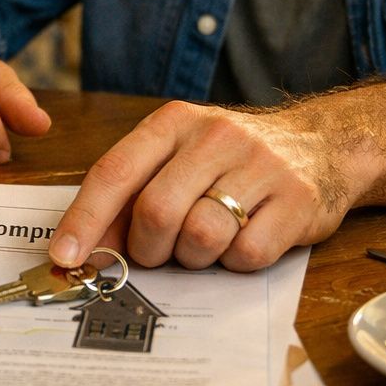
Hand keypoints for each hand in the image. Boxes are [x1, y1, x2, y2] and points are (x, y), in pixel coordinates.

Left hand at [48, 100, 351, 272]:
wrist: (321, 145)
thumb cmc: (230, 161)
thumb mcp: (177, 158)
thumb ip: (130, 194)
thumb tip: (82, 247)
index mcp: (173, 123)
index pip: (114, 172)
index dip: (84, 219)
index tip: (64, 257)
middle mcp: (215, 136)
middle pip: (156, 212)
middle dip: (148, 249)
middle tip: (159, 253)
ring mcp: (260, 166)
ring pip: (201, 237)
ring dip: (194, 257)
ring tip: (207, 241)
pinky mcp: (297, 200)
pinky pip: (247, 254)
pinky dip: (236, 262)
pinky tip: (243, 240)